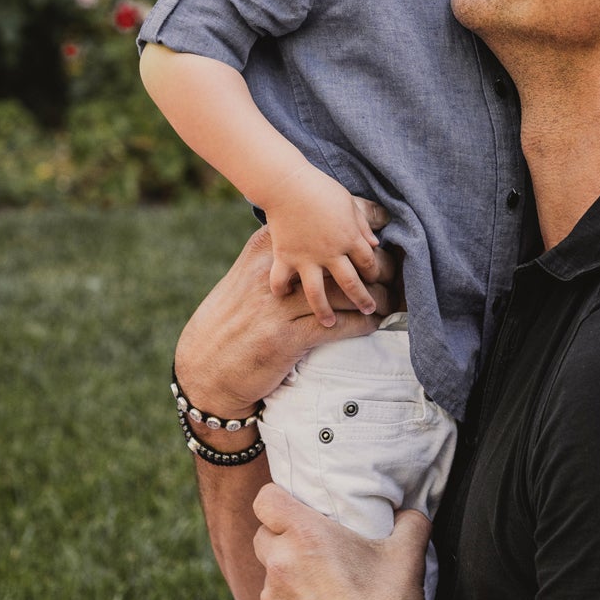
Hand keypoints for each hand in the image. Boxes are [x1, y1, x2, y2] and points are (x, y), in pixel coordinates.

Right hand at [174, 212, 393, 418]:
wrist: (206, 367)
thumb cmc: (234, 320)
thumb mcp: (250, 278)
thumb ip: (283, 259)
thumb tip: (324, 244)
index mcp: (266, 250)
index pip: (324, 232)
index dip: (359, 236)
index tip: (380, 243)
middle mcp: (274, 273)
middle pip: (341, 261)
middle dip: (374, 269)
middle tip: (394, 274)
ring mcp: (279, 306)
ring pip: (345, 293)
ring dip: (374, 298)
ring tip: (389, 302)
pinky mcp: (286, 338)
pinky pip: (339, 326)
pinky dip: (362, 324)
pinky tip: (373, 324)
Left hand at [252, 484, 436, 599]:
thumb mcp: (407, 555)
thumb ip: (411, 521)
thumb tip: (411, 511)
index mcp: (306, 536)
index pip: (266, 500)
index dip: (277, 498)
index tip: (295, 506)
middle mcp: (280, 564)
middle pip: (264, 534)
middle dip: (283, 536)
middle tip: (314, 546)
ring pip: (269, 572)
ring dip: (286, 572)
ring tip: (320, 585)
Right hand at [264, 167, 385, 326]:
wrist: (285, 182)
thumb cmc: (319, 188)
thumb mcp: (348, 202)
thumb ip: (363, 223)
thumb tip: (377, 242)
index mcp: (349, 236)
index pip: (369, 263)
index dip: (375, 273)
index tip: (376, 280)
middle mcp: (330, 252)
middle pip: (352, 283)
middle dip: (363, 299)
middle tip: (370, 308)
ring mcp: (306, 258)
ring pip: (319, 295)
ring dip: (327, 311)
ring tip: (330, 322)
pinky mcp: (283, 259)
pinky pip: (282, 282)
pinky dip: (282, 291)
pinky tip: (283, 297)